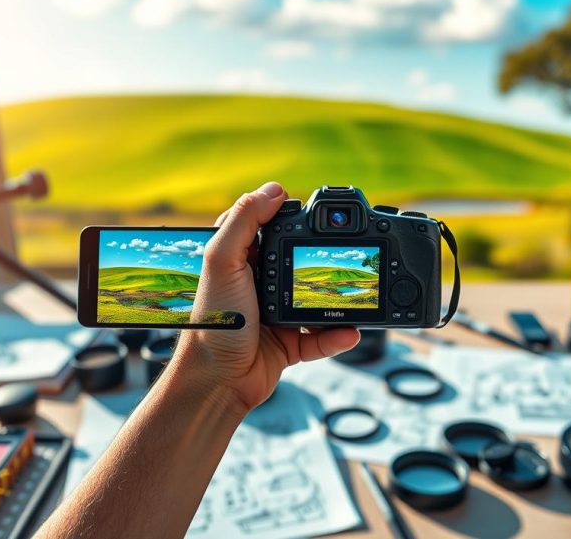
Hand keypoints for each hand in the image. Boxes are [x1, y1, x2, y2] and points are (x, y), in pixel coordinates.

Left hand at [171, 182, 360, 412]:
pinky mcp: (289, 343)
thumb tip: (276, 189)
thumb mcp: (222, 261)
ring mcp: (277, 314)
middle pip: (300, 261)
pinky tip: (349, 331)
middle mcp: (260, 284)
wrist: (216, 381)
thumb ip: (244, 220)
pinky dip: (337, 336)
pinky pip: (321, 338)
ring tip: (358, 297)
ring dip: (338, 302)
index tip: (317, 213)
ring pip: (316, 301)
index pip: (268, 227)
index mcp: (241, 260)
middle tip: (349, 253)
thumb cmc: (213, 322)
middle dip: (323, 261)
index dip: (290, 216)